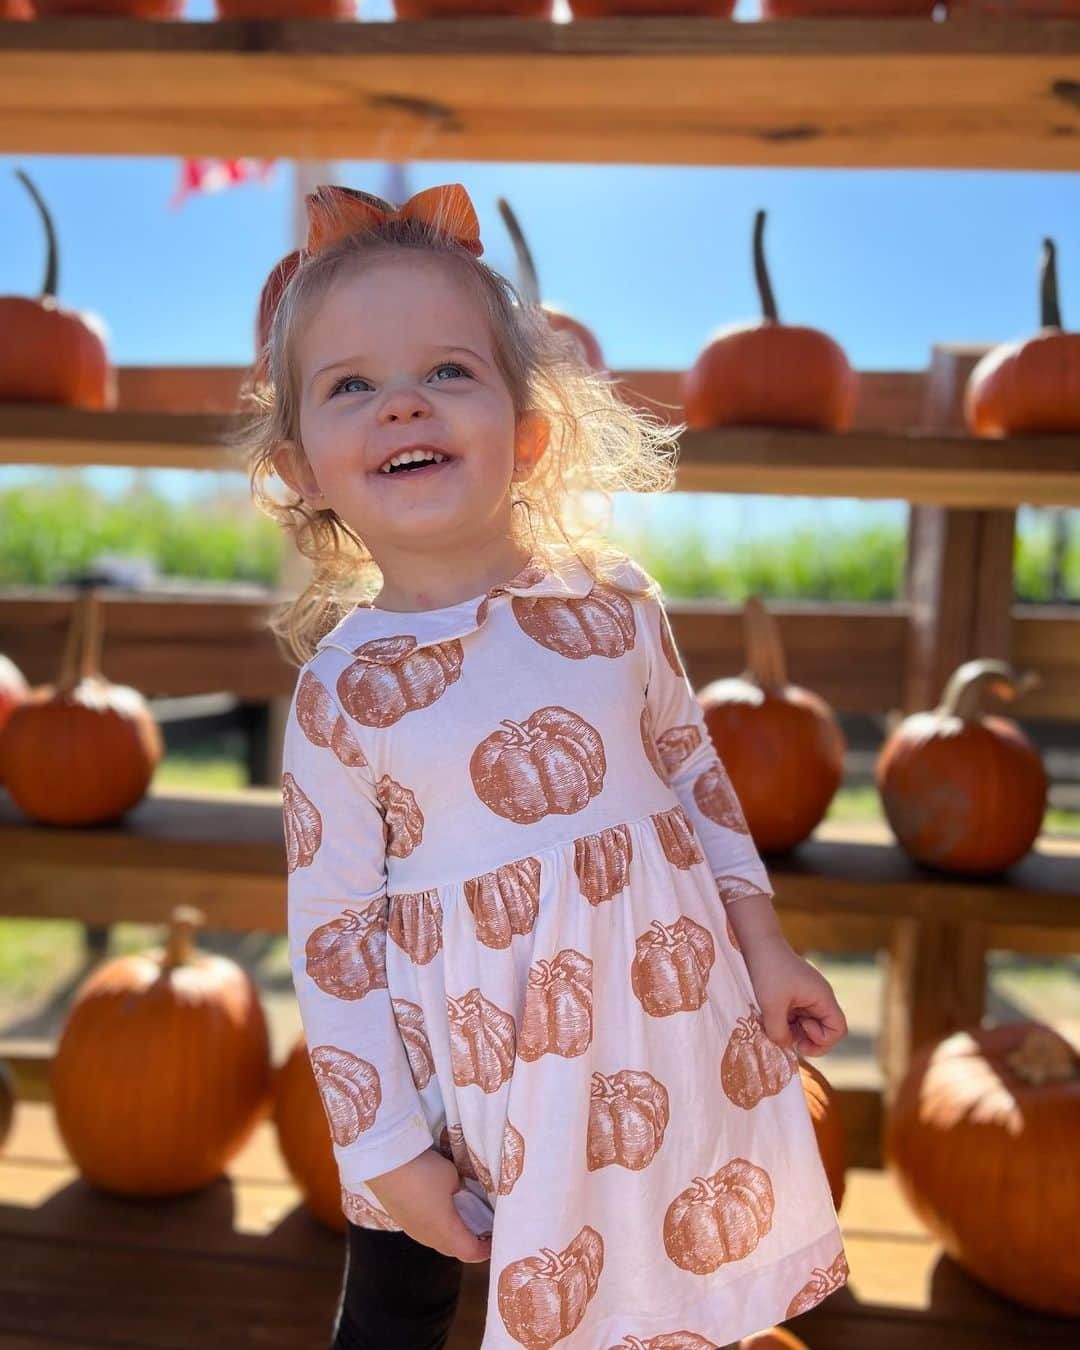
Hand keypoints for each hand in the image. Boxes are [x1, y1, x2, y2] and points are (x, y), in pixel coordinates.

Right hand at [366, 1146, 491, 1262]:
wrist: (383, 1163)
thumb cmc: (424, 1172)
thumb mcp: (453, 1177)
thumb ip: (461, 1191)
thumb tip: (461, 1194)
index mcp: (445, 1232)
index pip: (471, 1252)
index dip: (487, 1249)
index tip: (496, 1236)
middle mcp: (428, 1237)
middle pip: (455, 1250)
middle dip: (471, 1242)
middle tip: (484, 1226)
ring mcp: (412, 1230)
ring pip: (438, 1241)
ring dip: (453, 1233)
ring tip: (464, 1215)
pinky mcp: (401, 1218)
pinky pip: (425, 1230)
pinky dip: (438, 1225)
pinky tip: (440, 1206)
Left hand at [741, 936, 847, 1056]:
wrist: (759, 943)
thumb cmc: (768, 971)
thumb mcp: (771, 1005)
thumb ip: (779, 1032)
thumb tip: (786, 1045)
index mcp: (823, 997)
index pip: (838, 1029)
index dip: (823, 1042)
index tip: (800, 1039)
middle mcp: (820, 996)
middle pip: (825, 1028)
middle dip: (806, 1038)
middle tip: (785, 1036)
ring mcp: (808, 994)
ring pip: (809, 1022)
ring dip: (794, 1029)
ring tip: (774, 1023)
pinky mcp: (796, 993)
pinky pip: (798, 1014)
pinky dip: (787, 1020)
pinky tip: (771, 1015)